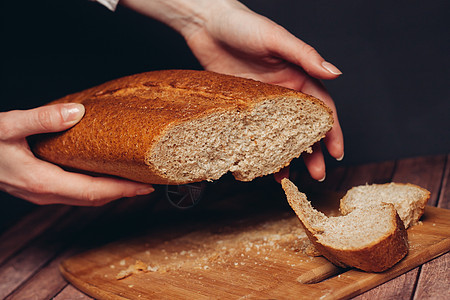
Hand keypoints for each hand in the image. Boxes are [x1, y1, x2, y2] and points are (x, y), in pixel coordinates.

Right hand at [0, 103, 153, 205]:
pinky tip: (102, 177)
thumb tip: (77, 113)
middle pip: (92, 199)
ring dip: (109, 192)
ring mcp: (40, 193)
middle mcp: (43, 193)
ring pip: (83, 198)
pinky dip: (94, 188)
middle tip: (147, 184)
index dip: (121, 190)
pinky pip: (74, 192)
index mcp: (41, 181)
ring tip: (131, 182)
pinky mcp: (38, 187)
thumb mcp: (7, 125)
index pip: (92, 191)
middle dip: (122, 193)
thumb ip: (42, 119)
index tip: (145, 187)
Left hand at [184, 2, 343, 180]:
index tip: (337, 152)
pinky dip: (258, 148)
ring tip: (289, 178)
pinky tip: (260, 164)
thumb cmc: (243, 25)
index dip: (331, 130)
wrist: (205, 25)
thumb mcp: (276, 39)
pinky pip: (253, 132)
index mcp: (297, 76)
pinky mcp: (241, 107)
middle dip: (313, 151)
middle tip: (317, 174)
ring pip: (279, 134)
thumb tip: (334, 72)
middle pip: (303, 127)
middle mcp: (282, 92)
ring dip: (287, 156)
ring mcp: (261, 102)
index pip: (321, 108)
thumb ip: (305, 56)